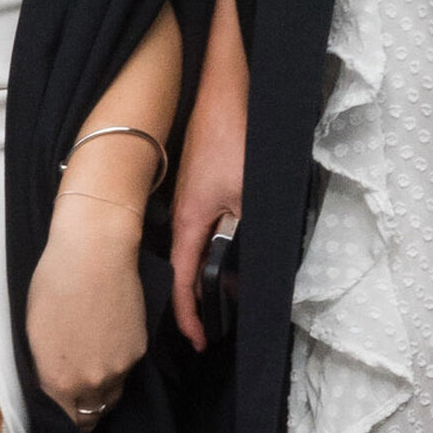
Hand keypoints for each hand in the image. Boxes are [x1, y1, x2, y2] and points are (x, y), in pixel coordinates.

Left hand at [30, 167, 155, 423]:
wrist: (94, 252)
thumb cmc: (53, 284)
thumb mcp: (34, 335)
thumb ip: (46, 370)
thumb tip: (54, 385)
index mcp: (59, 381)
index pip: (65, 422)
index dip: (62, 420)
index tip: (60, 412)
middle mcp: (92, 381)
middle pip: (91, 413)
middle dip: (83, 408)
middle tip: (75, 392)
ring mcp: (121, 366)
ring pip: (111, 393)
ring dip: (102, 389)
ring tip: (91, 365)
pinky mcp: (139, 348)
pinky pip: (126, 371)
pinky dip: (117, 366)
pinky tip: (107, 343)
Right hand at [168, 56, 246, 349]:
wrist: (224, 90)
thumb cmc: (235, 138)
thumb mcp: (250, 194)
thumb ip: (247, 233)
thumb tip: (248, 271)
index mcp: (190, 221)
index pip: (183, 282)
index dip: (189, 316)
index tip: (201, 342)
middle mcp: (184, 214)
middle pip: (187, 267)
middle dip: (199, 301)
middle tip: (216, 327)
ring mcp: (192, 199)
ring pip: (197, 246)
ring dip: (209, 272)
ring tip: (227, 298)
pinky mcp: (201, 185)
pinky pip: (203, 227)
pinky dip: (214, 247)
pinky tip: (233, 251)